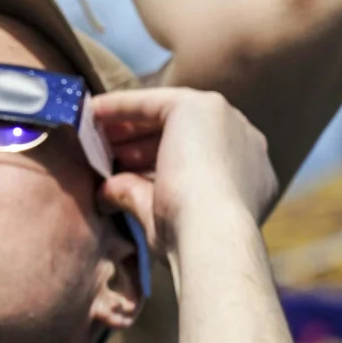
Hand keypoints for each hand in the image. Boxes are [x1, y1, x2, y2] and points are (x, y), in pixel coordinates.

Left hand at [93, 87, 278, 255]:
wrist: (211, 234)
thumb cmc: (191, 240)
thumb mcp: (160, 215)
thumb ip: (136, 195)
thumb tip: (107, 191)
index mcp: (247, 175)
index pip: (196, 159)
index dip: (155, 160)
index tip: (124, 165)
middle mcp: (244, 143)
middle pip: (184, 133)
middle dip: (142, 141)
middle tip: (107, 149)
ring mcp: (226, 121)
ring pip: (169, 116)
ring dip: (130, 124)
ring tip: (97, 133)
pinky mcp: (202, 107)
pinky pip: (154, 102)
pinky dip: (121, 106)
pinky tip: (95, 111)